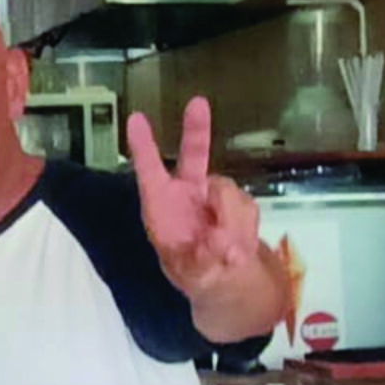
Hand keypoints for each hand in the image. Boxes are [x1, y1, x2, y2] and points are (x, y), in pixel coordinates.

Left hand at [127, 97, 269, 309]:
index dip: (143, 146)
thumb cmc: (197, 272)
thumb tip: (223, 238)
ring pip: (229, 192)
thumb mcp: (194, 271)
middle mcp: (187, 194)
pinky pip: (249, 207)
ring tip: (228, 251)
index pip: (150, 172)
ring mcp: (215, 196)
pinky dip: (246, 230)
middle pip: (194, 154)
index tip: (135, 119)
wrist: (228, 282)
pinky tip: (238, 248)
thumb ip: (206, 254)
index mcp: (162, 208)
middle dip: (196, 128)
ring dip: (232, 222)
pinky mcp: (238, 203)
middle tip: (197, 103)